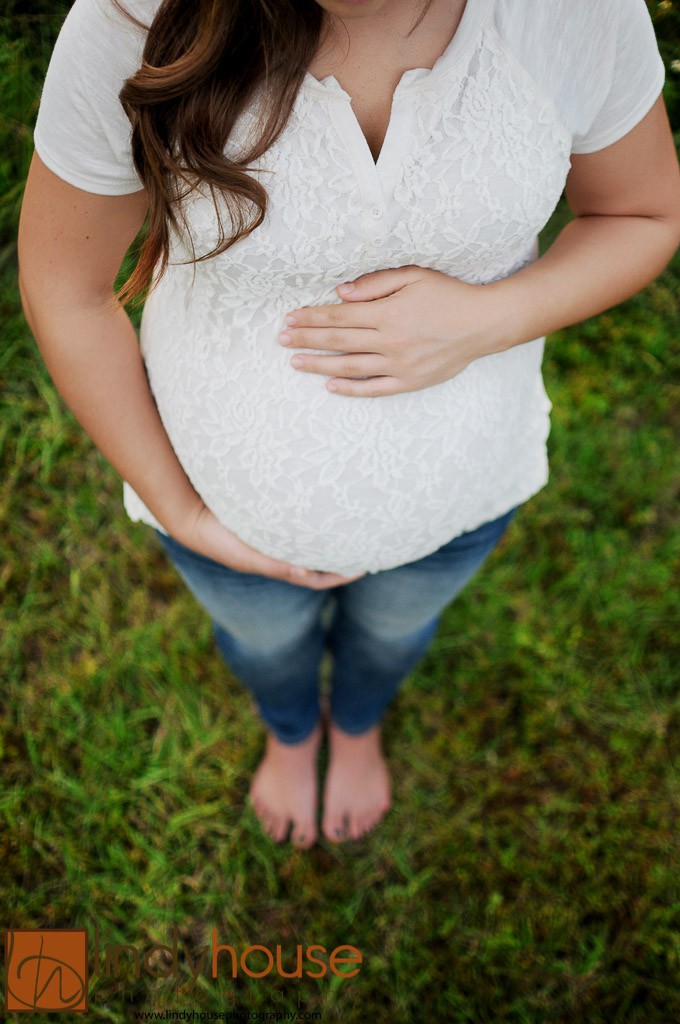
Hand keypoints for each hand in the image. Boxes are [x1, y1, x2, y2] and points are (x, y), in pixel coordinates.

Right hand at [171, 499, 365, 589]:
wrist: (194, 516)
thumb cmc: (220, 540)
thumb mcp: (248, 555)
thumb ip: (275, 564)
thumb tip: (305, 573)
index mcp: (277, 566)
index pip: (316, 578)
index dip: (340, 576)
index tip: (362, 569)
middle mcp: (280, 553)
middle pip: (317, 559)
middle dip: (340, 555)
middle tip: (367, 544)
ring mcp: (275, 537)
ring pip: (309, 541)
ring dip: (328, 537)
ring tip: (352, 525)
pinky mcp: (269, 519)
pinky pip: (298, 523)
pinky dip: (313, 520)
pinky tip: (324, 507)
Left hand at [278, 265, 504, 396]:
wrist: (483, 324)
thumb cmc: (448, 295)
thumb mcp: (413, 276)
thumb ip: (376, 284)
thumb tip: (341, 292)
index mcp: (388, 313)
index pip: (339, 316)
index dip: (312, 318)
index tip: (291, 319)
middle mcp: (389, 341)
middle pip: (338, 341)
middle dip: (307, 340)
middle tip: (282, 340)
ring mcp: (399, 365)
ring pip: (349, 366)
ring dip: (319, 365)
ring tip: (296, 362)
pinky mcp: (409, 381)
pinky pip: (373, 389)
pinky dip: (350, 389)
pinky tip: (330, 386)